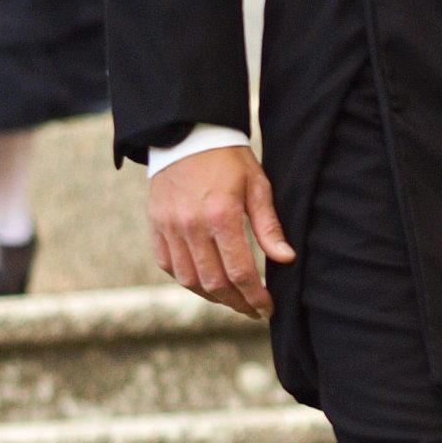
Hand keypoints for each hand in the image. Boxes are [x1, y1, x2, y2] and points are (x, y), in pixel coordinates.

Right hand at [146, 145, 294, 320]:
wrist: (187, 133)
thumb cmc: (228, 158)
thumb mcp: (257, 185)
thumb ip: (268, 225)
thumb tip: (286, 259)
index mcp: (221, 214)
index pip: (240, 271)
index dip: (255, 296)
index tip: (267, 307)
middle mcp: (192, 225)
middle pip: (214, 283)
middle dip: (237, 303)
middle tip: (253, 309)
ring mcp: (169, 226)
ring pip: (189, 280)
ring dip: (212, 296)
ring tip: (232, 298)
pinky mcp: (155, 225)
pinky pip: (168, 265)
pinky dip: (187, 279)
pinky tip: (204, 281)